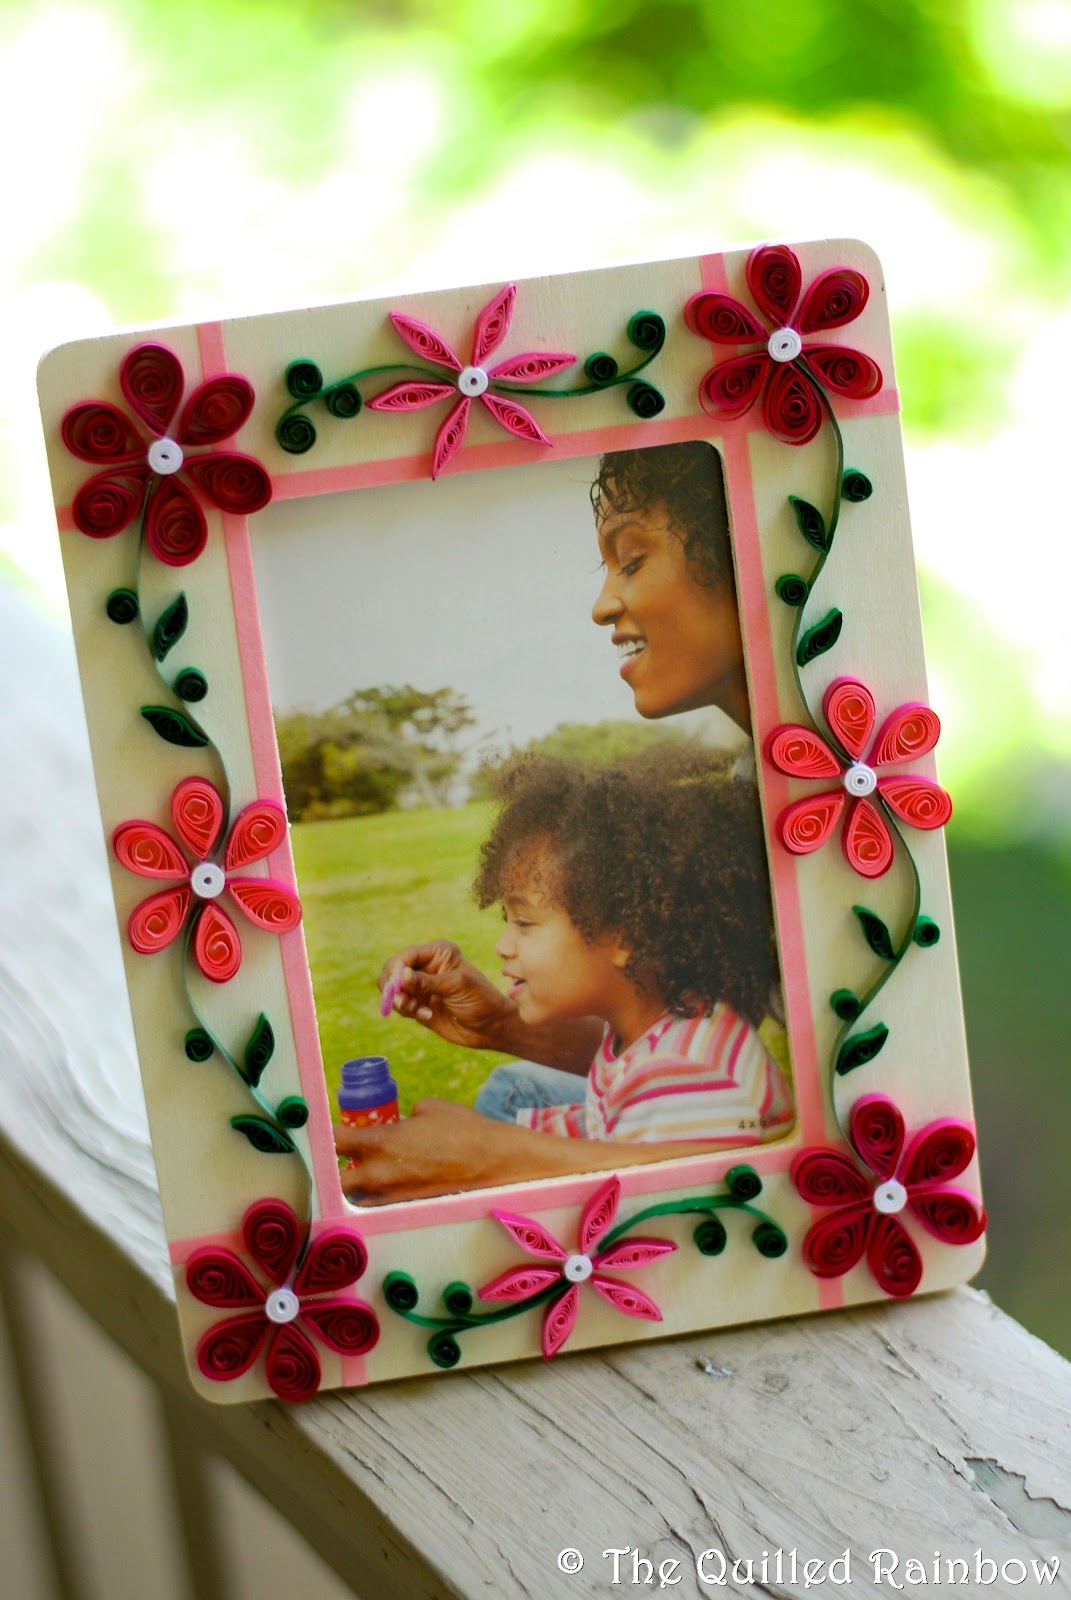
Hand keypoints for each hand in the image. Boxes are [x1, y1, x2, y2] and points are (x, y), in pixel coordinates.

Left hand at [334, 1098, 727, 1202]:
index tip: (313, 1129)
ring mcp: (396, 1197)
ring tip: (364, 1177)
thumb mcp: (435, 1109)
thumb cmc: (469, 1130)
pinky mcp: (412, 1210)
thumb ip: (409, 1114)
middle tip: (339, 1160)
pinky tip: (393, 1191)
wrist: (502, 1165)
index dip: (320, 1134)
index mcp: (384, 1141)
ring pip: (359, 1198)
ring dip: (358, 1189)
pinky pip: (385, 1206)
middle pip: (337, 1179)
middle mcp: (383, 1174)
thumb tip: (404, 1120)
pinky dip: (383, 1200)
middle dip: (335, 1171)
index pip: (335, 1139)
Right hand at [379, 941, 515, 1051]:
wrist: (492, 1027)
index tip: (397, 985)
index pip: (406, 955)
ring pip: (392, 989)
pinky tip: (427, 1015)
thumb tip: (401, 976)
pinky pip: (399, 1005)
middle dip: (394, 986)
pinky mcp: (418, 1004)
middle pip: (393, 970)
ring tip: (418, 1010)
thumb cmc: (481, 999)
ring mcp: (421, 986)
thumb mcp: (456, 986)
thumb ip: (427, 981)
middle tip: (403, 1001)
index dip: (397, 969)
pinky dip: (407, 1011)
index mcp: (438, 953)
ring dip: (400, 1001)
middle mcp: (426, 966)